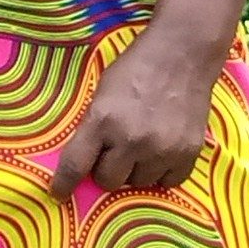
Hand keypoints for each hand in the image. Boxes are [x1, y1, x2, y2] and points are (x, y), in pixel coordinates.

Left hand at [48, 30, 218, 195]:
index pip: (76, 165)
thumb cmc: (136, 67)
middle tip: (115, 149)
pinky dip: (162, 171)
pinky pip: (168, 182)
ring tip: (143, 142)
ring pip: (139, 183)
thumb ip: (94, 126)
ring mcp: (162, 149)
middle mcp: (131, 140)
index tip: (59, 193)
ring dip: (136, 169)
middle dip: (107, 168)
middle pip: (109, 181)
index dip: (64, 183)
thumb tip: (85, 160)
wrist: (182, 54)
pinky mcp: (188, 153)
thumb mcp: (103, 92)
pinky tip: (162, 149)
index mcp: (103, 120)